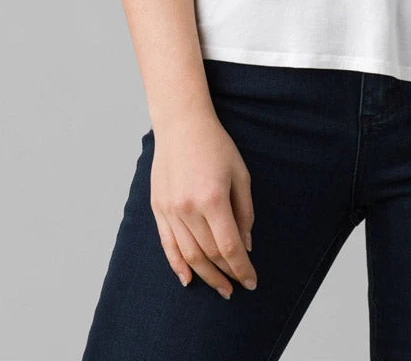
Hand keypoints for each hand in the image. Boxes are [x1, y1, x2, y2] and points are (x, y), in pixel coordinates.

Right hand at [149, 110, 258, 298]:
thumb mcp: (240, 174)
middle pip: (209, 254)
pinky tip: (188, 279)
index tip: (251, 282)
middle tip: (237, 287)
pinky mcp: (158, 208)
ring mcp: (170, 210)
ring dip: (206, 275)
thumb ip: (245, 211)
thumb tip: (246, 245)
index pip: (229, 247)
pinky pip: (167, 245)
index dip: (242, 268)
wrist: (181, 123)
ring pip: (189, 255)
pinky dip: (177, 265)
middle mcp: (188, 208)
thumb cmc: (215, 145)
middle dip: (226, 274)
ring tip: (220, 287)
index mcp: (213, 199)